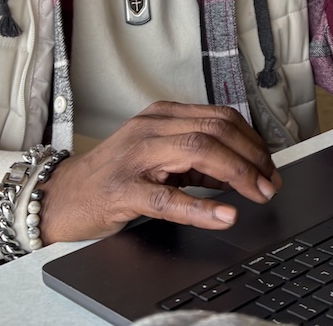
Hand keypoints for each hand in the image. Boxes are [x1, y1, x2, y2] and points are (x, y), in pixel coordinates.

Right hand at [39, 101, 283, 242]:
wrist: (62, 196)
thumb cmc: (112, 177)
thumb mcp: (158, 157)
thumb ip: (197, 160)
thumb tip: (241, 170)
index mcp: (162, 116)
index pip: (220, 117)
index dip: (252, 140)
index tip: (269, 164)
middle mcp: (151, 128)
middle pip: (215, 130)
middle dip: (251, 157)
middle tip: (269, 182)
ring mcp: (136, 157)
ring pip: (199, 150)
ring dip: (237, 174)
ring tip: (256, 193)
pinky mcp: (124, 190)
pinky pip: (169, 198)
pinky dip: (202, 208)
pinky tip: (224, 215)